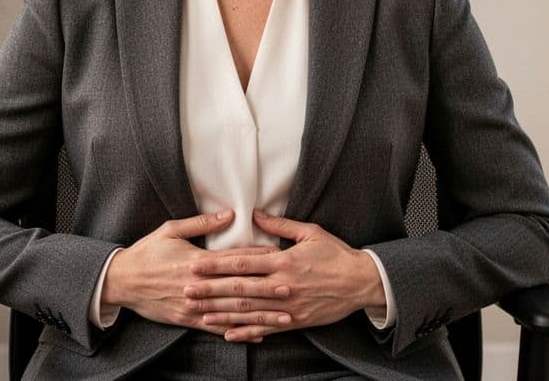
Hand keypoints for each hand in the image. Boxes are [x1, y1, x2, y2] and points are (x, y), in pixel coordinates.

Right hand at [102, 209, 285, 335]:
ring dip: (259, 314)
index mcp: (197, 261)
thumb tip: (228, 214)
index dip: (259, 258)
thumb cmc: (146, 252)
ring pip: (232, 311)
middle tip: (290, 289)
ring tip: (282, 316)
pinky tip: (257, 334)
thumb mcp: (170, 230)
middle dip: (266, 289)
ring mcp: (194, 305)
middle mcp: (198, 285)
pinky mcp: (187, 320)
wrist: (121, 281)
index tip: (281, 257)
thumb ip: (201, 223)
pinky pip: (217, 328)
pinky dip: (238, 332)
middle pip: (238, 286)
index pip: (234, 259)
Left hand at [185, 209, 385, 341]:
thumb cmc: (336, 254)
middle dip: (210, 290)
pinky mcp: (295, 321)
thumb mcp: (310, 233)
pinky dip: (247, 332)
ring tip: (200, 314)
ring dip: (222, 313)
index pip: (243, 262)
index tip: (196, 264)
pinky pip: (266, 328)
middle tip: (187, 291)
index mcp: (284, 261)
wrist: (362, 282)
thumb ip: (280, 225)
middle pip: (239, 288)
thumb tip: (256, 214)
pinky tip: (228, 334)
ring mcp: (287, 306)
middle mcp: (282, 285)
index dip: (217, 264)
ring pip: (249, 311)